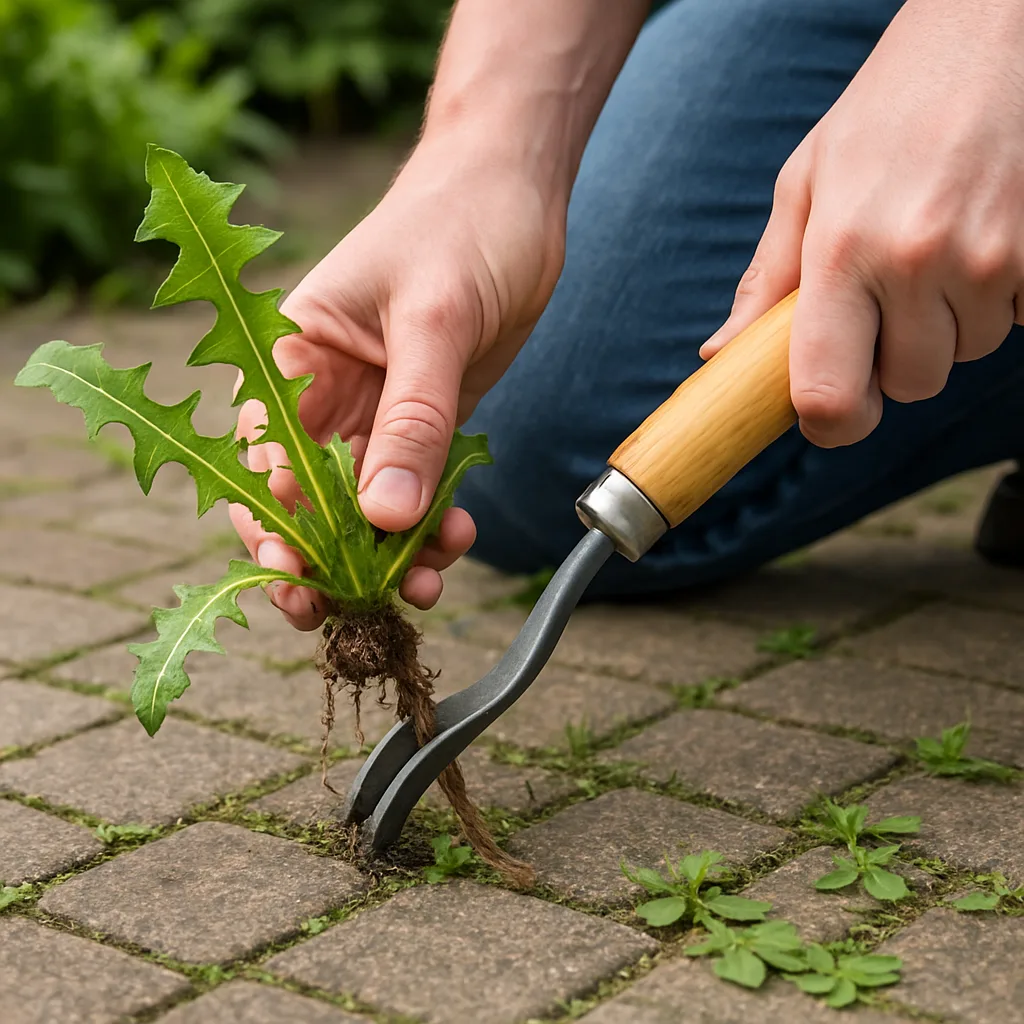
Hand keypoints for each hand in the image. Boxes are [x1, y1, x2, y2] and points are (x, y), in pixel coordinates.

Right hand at [229, 133, 565, 629]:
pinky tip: (456, 537)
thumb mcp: (434, 320)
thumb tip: (382, 517)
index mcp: (289, 356)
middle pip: (305, 497)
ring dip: (388, 553)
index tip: (300, 578)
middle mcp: (322, 392)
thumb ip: (411, 419)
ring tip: (426, 582)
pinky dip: (430, 524)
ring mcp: (375, 411)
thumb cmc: (460, 224)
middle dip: (326, 559)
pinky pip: (416, 489)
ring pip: (365, 505)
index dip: (271, 525)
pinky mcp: (424, 421)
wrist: (516, 191)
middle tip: (351, 611)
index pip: (259, 456)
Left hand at [701, 0, 1023, 446]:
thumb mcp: (807, 182)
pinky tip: (982, 240)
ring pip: (967, 355)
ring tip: (938, 250)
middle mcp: (918, 260)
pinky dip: (1000, 298)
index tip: (829, 416)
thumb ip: (768, 278)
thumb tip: (721, 353)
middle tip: (890, 294)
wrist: (995, 30)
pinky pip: (1019, 321)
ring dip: (950, 324)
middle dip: (896, 358)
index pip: (830, 395)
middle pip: (910, 384)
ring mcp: (994, 258)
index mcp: (842, 249)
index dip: (830, 424)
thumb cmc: (888, 108)